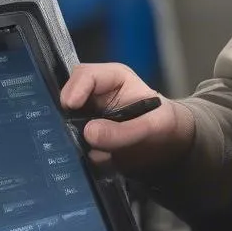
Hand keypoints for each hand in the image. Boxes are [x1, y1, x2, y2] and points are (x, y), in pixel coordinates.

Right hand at [60, 62, 193, 170]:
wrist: (167, 149)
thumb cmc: (163, 127)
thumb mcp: (151, 127)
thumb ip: (122, 131)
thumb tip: (88, 133)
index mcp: (113, 79)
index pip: (86, 75)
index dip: (76, 88)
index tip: (70, 106)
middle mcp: (95, 93)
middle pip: (68, 95)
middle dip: (65, 111)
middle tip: (65, 127)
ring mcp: (87, 114)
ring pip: (64, 118)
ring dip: (66, 131)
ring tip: (71, 143)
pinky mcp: (83, 134)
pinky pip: (69, 138)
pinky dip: (70, 146)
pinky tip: (77, 155)